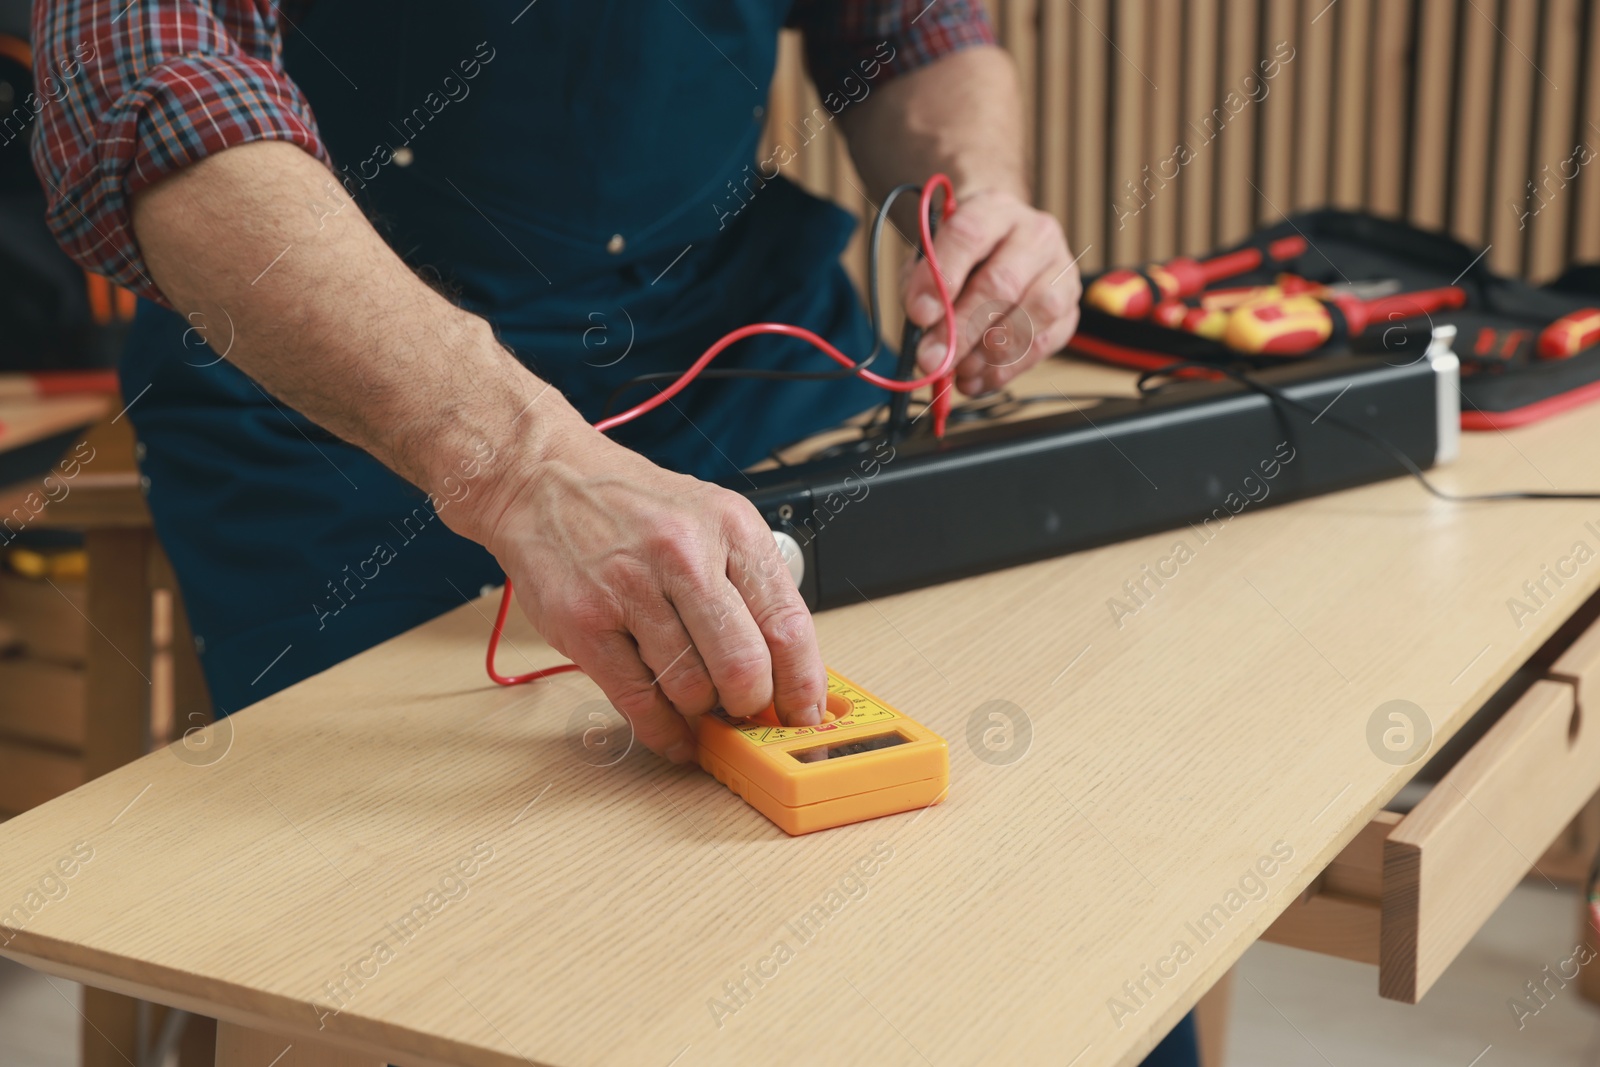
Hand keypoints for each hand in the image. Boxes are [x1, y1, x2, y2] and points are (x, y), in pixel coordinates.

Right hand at [478, 427, 826, 763]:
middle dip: (751, 704)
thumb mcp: (710, 517)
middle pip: (744, 666)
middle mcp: (684, 555)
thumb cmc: (633, 506)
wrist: (542, 478)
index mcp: (730, 527)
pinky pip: (638, 701)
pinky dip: (663, 731)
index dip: (802, 684)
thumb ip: (749, 583)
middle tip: (746, 710)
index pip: (787, 624)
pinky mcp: (584, 623)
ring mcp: (630, 590)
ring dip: (701, 711)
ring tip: (699, 702)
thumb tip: (784, 667)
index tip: (804, 714)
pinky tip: (674, 733)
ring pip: (692, 689)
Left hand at [902, 188, 1080, 395]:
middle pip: (1002, 282)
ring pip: (1033, 313)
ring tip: (958, 370)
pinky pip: (1045, 342)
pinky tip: (978, 377)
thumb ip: (923, 286)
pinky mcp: (1071, 306)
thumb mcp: (931, 256)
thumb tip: (926, 330)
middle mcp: (1035, 233)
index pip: (969, 236)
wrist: (999, 246)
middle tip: (934, 359)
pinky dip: (1007, 368)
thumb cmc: (962, 255)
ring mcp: (1061, 269)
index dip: (943, 278)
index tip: (920, 315)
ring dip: (989, 352)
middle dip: (962, 329)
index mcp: (994, 209)